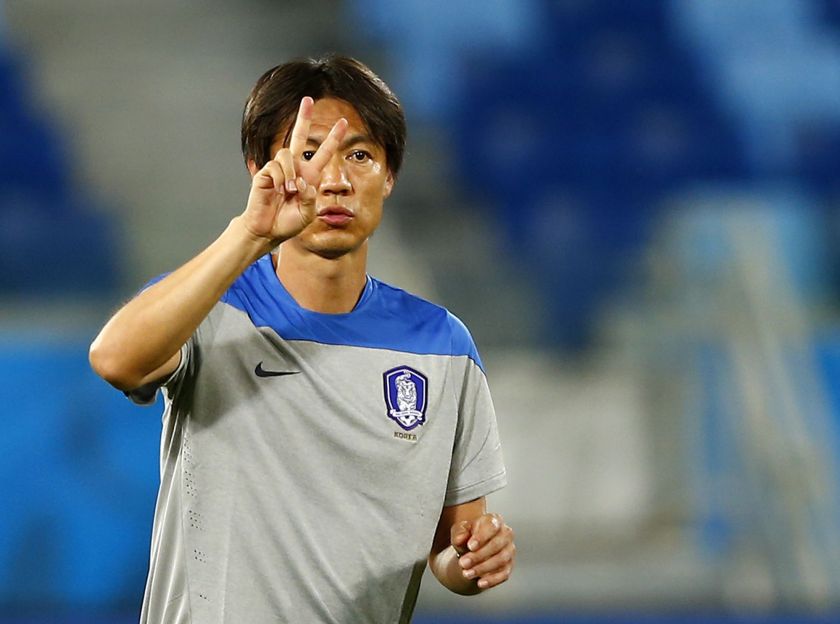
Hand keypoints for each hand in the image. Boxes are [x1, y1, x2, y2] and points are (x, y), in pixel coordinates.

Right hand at [242, 96, 347, 245]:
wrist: (268, 230)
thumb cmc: (288, 222)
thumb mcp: (307, 213)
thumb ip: (311, 199)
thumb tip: (303, 182)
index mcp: (309, 175)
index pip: (323, 152)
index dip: (333, 138)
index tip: (344, 122)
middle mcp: (294, 168)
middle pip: (298, 136)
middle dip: (304, 117)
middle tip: (308, 99)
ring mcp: (279, 169)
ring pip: (287, 154)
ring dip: (291, 173)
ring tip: (290, 191)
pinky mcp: (265, 173)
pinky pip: (274, 167)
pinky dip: (279, 179)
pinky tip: (278, 190)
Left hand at [451, 513, 514, 589]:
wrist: (472, 547)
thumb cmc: (468, 535)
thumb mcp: (459, 530)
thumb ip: (459, 533)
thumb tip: (460, 538)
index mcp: (494, 520)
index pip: (492, 526)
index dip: (482, 537)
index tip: (470, 546)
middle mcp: (506, 534)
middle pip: (497, 545)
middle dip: (479, 556)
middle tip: (463, 563)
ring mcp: (509, 550)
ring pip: (501, 560)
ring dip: (483, 568)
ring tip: (467, 573)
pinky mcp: (509, 565)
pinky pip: (504, 574)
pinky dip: (492, 580)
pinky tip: (480, 582)